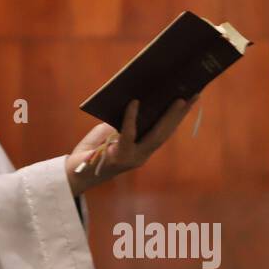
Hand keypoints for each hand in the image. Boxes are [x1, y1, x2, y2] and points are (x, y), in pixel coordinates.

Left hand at [66, 96, 197, 195]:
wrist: (75, 172)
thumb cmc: (93, 149)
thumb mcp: (112, 131)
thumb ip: (126, 120)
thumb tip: (139, 97)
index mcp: (143, 150)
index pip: (165, 131)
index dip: (178, 117)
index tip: (191, 99)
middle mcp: (142, 155)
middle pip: (166, 132)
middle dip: (180, 114)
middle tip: (193, 95)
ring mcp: (132, 158)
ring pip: (155, 135)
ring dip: (168, 117)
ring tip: (177, 99)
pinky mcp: (119, 156)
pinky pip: (127, 134)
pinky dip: (130, 117)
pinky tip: (134, 102)